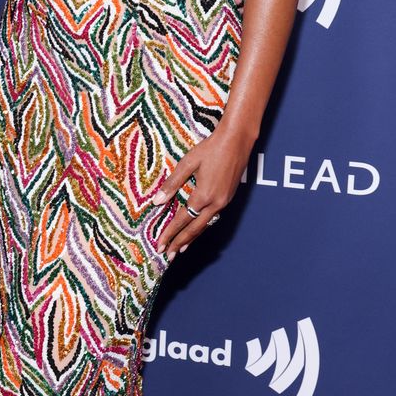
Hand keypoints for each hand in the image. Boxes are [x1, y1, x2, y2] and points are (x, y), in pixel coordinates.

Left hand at [152, 128, 251, 258]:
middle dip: (180, 243)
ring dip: (192, 238)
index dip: (170, 233)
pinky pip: (212, 218)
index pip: (182, 220)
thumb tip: (157, 201)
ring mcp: (224, 202)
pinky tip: (196, 230)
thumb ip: (172, 184)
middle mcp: (215, 203)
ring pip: (205, 226)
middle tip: (168, 255)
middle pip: (194, 229)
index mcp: (203, 195)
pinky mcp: (229, 198)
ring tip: (180, 249)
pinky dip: (202, 227)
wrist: (237, 140)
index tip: (159, 244)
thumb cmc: (211, 148)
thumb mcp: (188, 163)